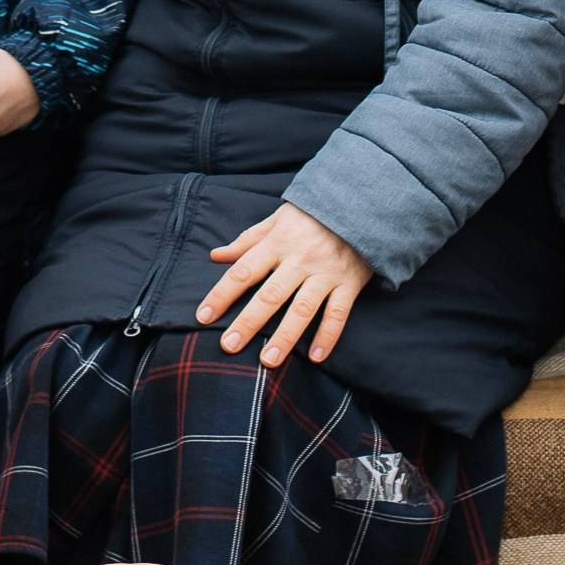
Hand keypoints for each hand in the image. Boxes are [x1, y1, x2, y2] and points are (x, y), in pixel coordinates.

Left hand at [198, 204, 373, 369]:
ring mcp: (325, 273)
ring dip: (284, 337)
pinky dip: (328, 336)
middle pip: (270, 295)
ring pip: (302, 310)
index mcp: (278, 242)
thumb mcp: (278, 219)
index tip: (204, 315)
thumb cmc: (313, 214)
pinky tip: (317, 357)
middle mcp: (300, 259)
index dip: (222, 293)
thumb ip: (248, 240)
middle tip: (228, 346)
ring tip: (267, 361)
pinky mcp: (349, 283)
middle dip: (248, 322)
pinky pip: (337, 314)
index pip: (244, 271)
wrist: (361, 203)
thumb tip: (216, 256)